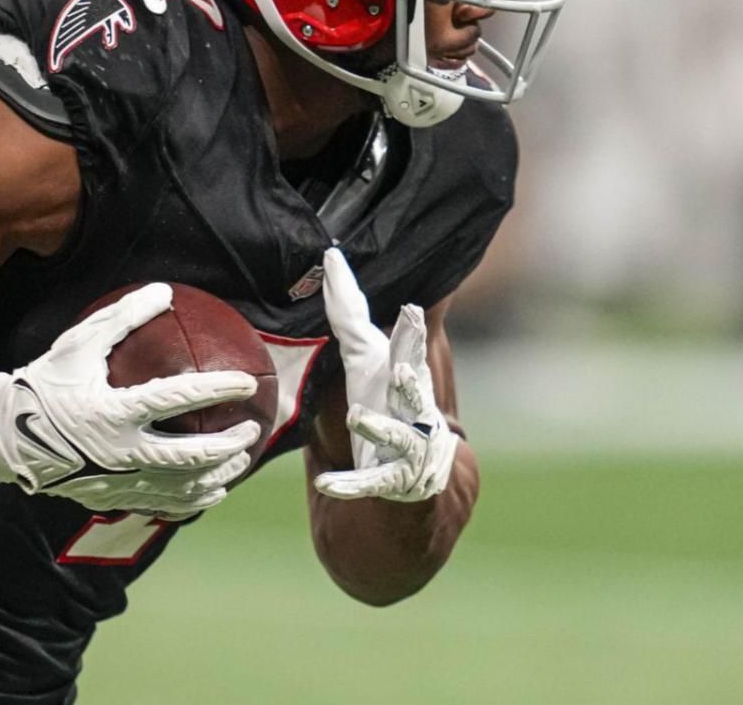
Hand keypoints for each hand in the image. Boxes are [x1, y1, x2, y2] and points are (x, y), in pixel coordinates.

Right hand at [0, 283, 260, 519]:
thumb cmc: (46, 382)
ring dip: (218, 475)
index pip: (179, 398)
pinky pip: (163, 504)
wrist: (6, 435)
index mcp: (114, 411)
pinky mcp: (113, 498)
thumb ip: (122, 317)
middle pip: (189, 456)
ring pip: (182, 488)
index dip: (218, 389)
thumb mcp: (79, 343)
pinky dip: (193, 500)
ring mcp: (117, 481)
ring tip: (240, 462)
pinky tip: (211, 491)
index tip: (248, 382)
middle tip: (252, 429)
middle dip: (228, 446)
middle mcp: (120, 452)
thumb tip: (164, 291)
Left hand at [313, 249, 459, 502]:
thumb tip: (331, 256)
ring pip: (395, 437)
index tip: (411, 311)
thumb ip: (351, 312)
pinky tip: (326, 485)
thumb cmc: (387, 401)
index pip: (411, 353)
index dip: (411, 336)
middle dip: (411, 380)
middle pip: (415, 393)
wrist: (415, 472)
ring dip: (378, 427)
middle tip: (403, 367)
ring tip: (357, 415)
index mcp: (408, 379)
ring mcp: (405, 447)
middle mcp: (414, 411)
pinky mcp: (388, 479)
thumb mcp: (368, 356)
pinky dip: (349, 485)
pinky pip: (367, 482)